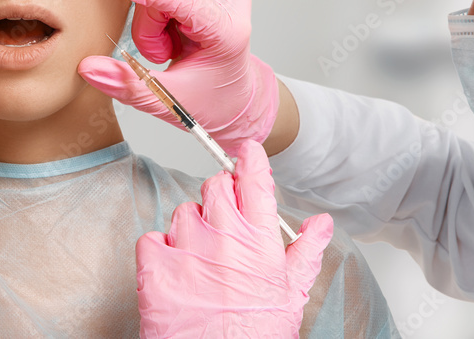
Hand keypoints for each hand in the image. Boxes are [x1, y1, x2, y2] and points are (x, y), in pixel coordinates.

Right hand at [77, 0, 278, 153]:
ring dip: (151, 10)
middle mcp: (229, 0)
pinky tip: (170, 26)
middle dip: (146, 19)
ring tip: (167, 41)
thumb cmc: (210, 100)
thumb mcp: (167, 102)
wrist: (234, 95)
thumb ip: (127, 85)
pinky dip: (157, 0)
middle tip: (158, 53)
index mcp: (227, 31)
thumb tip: (88, 67)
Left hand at [136, 141, 332, 337]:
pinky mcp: (155, 266)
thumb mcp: (291, 294)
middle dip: (221, 197)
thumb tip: (320, 224)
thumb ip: (305, 252)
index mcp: (259, 240)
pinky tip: (176, 272)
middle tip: (226, 224)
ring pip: (184, 212)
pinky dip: (160, 251)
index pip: (255, 181)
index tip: (247, 152)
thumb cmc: (255, 335)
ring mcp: (185, 248)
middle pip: (216, 187)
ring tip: (203, 261)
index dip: (251, 161)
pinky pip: (152, 240)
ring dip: (192, 228)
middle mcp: (222, 235)